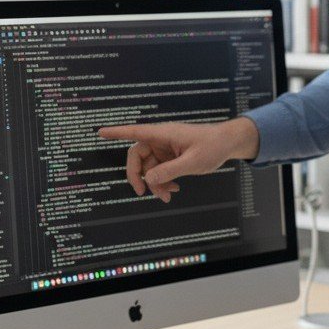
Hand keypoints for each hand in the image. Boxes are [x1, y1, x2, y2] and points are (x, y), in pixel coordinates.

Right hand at [98, 118, 259, 202]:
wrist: (228, 144)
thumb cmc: (213, 146)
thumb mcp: (193, 162)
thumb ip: (170, 171)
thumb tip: (149, 180)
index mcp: (164, 134)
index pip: (135, 132)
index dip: (116, 133)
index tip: (99, 133)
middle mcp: (161, 139)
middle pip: (138, 156)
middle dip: (138, 176)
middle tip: (142, 193)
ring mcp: (166, 148)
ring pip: (149, 167)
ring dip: (155, 183)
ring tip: (168, 196)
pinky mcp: (171, 156)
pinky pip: (159, 170)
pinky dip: (163, 182)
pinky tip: (173, 190)